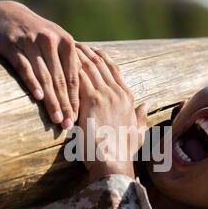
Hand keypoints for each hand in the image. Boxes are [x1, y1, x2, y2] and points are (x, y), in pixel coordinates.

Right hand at [0, 1, 80, 128]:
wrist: (5, 14)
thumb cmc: (36, 35)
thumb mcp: (56, 42)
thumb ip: (68, 63)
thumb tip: (82, 93)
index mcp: (66, 43)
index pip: (73, 77)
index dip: (75, 99)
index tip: (77, 118)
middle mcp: (51, 41)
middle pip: (60, 80)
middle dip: (65, 104)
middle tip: (68, 125)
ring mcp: (32, 42)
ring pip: (45, 77)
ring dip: (52, 100)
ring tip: (56, 119)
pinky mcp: (13, 45)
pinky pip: (25, 67)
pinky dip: (32, 83)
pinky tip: (38, 98)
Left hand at [75, 44, 148, 181]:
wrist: (114, 164)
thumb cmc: (122, 153)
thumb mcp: (137, 132)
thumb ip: (141, 116)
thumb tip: (147, 105)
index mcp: (128, 98)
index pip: (114, 69)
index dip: (101, 57)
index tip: (91, 50)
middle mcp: (118, 92)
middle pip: (101, 63)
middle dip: (86, 51)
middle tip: (73, 44)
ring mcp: (106, 95)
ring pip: (90, 66)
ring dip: (77, 55)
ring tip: (64, 47)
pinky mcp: (92, 100)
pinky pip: (80, 76)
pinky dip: (70, 67)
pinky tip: (60, 60)